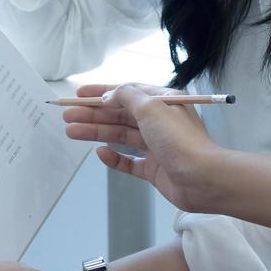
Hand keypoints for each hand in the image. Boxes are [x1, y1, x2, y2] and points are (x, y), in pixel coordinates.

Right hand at [63, 82, 228, 212]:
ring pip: (121, 136)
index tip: (78, 94)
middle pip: (120, 114)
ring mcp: (156, 146)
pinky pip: (129, 161)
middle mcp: (159, 121)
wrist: (203, 178)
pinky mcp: (155, 169)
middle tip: (67, 116)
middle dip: (93, 113)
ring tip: (72, 131)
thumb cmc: (179, 139)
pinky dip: (114, 157)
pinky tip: (100, 154)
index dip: (102, 92)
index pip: (127, 92)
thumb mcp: (151, 107)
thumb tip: (108, 96)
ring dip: (97, 132)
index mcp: (163, 101)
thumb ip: (126, 96)